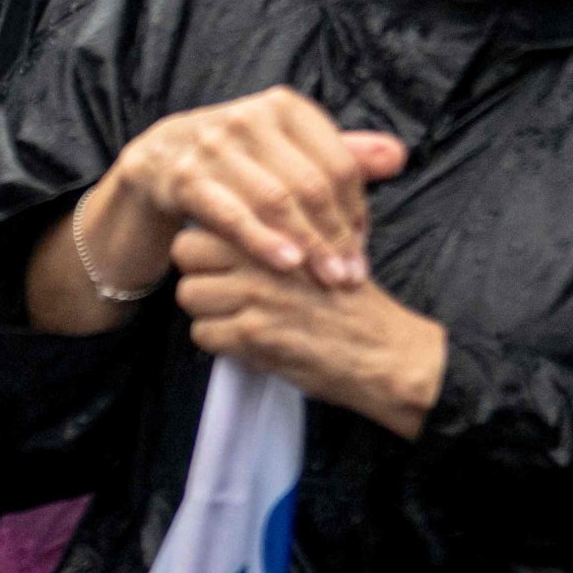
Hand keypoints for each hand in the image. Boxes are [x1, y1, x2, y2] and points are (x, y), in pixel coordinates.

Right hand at [108, 87, 408, 288]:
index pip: (338, 164)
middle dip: (336, 236)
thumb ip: (342, 154)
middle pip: (311, 184)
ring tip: (329, 280)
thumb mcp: (288, 151)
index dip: (356, 210)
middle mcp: (249, 117)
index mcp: (283, 107)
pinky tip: (287, 264)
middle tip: (351, 277)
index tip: (362, 249)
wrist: (156, 162)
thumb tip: (398, 155)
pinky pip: (231, 214)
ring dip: (308, 245)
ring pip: (277, 200)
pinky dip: (263, 241)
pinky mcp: (183, 176)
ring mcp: (212, 144)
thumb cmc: (237, 162)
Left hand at [168, 223, 447, 438]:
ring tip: (236, 320)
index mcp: (277, 229)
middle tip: (222, 290)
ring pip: (189, 295)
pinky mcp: (254, 334)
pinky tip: (247, 344)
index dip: (207, 244)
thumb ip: (279, 235)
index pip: (207, 219)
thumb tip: (233, 225)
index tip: (221, 261)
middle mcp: (259, 256)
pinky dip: (219, 342)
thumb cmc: (356, 303)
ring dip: (207, 311)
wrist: (387, 353)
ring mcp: (254, 294)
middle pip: (185, 253)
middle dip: (198, 272)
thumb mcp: (323, 247)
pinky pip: (204, 334)